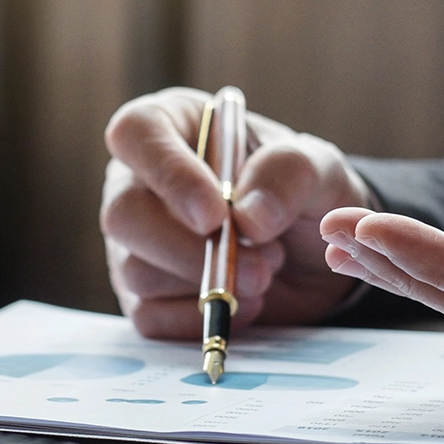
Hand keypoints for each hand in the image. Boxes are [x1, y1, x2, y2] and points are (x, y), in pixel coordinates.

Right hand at [101, 87, 373, 337]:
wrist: (313, 259)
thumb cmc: (303, 195)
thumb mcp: (320, 169)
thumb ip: (291, 174)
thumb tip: (247, 217)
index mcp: (172, 124)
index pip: (136, 132)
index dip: (168, 173)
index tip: (215, 214)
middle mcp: (139, 180)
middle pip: (123, 214)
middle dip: (190, 250)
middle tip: (258, 269)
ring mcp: (134, 241)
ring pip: (137, 271)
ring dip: (209, 284)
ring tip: (265, 270)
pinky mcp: (142, 294)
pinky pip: (149, 316)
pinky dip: (201, 319)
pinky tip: (244, 303)